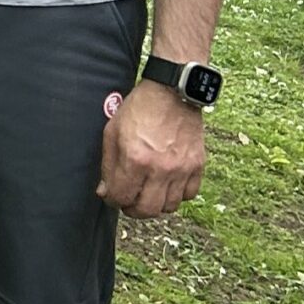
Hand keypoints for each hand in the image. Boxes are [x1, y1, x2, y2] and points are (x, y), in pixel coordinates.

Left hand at [98, 80, 207, 216]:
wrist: (172, 93)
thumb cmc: (139, 109)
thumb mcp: (111, 133)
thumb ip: (108, 165)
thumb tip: (106, 191)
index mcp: (135, 159)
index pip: (121, 197)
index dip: (112, 200)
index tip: (111, 195)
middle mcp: (160, 168)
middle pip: (147, 210)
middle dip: (132, 209)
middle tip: (128, 201)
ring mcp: (182, 168)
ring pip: (169, 206)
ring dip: (156, 203)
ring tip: (148, 192)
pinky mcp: (198, 165)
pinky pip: (190, 195)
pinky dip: (178, 195)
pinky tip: (167, 185)